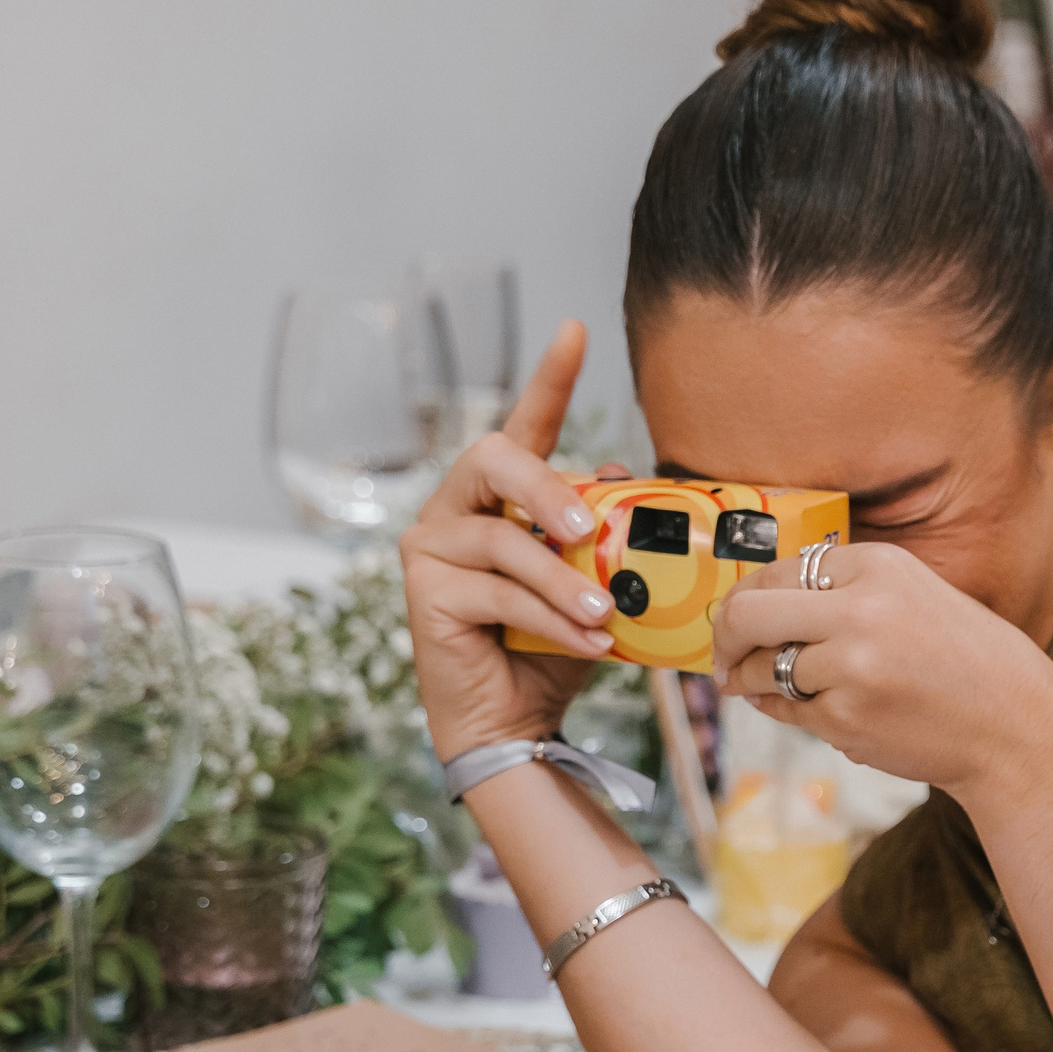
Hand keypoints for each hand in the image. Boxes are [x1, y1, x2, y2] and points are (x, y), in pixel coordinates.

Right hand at [400, 321, 620, 760]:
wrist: (515, 721)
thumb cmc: (552, 648)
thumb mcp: (594, 587)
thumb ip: (607, 537)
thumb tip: (628, 481)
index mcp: (504, 497)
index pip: (526, 425)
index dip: (550, 378)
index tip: (576, 330)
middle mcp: (458, 509)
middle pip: (490, 459)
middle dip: (544, 487)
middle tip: (589, 530)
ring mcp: (432, 546)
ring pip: (502, 541)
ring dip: (562, 581)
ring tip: (605, 617)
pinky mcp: (423, 591)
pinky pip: (496, 593)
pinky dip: (548, 618)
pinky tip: (587, 643)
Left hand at [711, 539, 1052, 797]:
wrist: (1014, 727)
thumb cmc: (964, 662)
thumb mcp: (913, 596)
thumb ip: (843, 592)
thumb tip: (756, 605)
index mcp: (879, 566)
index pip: (778, 570)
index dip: (748, 597)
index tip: (738, 620)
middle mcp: (860, 609)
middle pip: (749, 613)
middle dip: (725, 637)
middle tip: (722, 658)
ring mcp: (849, 666)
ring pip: (762, 669)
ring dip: (752, 682)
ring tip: (765, 688)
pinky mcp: (844, 718)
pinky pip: (787, 712)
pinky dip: (791, 713)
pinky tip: (821, 711)